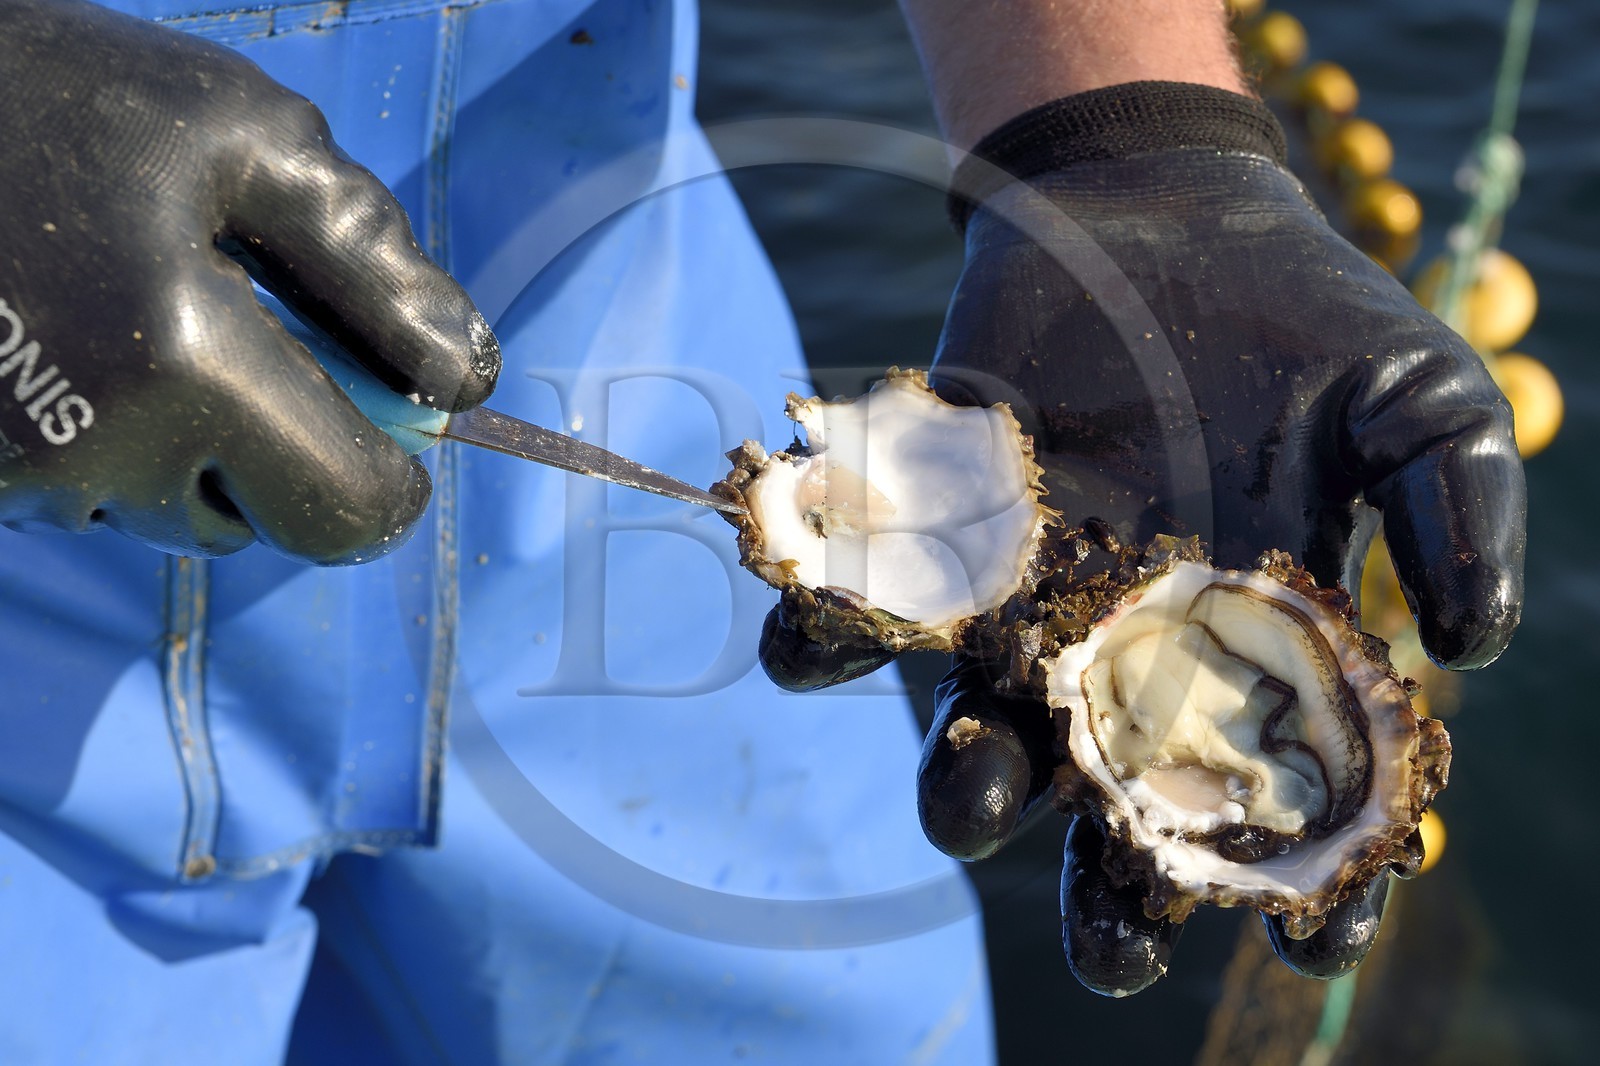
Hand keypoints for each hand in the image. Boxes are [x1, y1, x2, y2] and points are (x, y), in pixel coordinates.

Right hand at [0, 0, 498, 562]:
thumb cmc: (59, 97)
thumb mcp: (248, 137)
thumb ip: (374, 268)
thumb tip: (465, 383)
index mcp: (189, 371)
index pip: (349, 516)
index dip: (391, 477)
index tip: (391, 414)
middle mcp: (97, 456)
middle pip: (262, 525)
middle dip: (287, 451)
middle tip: (245, 329)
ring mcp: (16, 479)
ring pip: (172, 513)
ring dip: (195, 446)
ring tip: (140, 319)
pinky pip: (90, 494)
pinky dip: (115, 440)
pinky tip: (75, 341)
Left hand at [763, 84, 1524, 992]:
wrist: (1151, 213)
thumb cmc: (1297, 313)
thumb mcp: (1417, 396)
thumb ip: (1456, 511)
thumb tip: (1472, 648)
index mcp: (1243, 655)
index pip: (1273, 802)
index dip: (1302, 889)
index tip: (1308, 939)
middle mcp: (1120, 659)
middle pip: (1108, 821)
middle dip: (1104, 905)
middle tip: (1115, 945)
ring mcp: (1015, 611)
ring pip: (974, 749)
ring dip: (961, 793)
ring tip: (972, 797)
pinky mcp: (923, 544)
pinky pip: (854, 622)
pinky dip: (827, 638)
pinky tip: (830, 627)